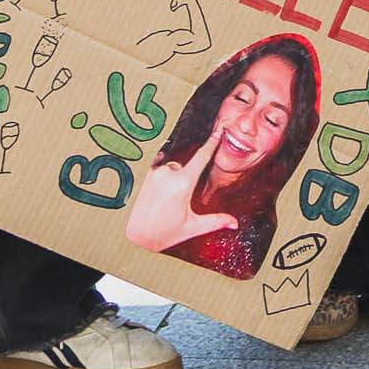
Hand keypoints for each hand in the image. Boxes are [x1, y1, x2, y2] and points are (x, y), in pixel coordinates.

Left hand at [123, 138, 240, 252]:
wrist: (134, 238)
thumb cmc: (162, 233)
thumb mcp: (193, 227)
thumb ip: (216, 221)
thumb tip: (234, 223)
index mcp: (183, 183)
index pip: (202, 156)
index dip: (212, 142)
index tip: (219, 130)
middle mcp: (168, 173)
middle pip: (186, 167)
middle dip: (186, 179)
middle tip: (178, 202)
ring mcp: (154, 173)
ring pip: (172, 168)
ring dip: (173, 179)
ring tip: (165, 201)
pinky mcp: (144, 175)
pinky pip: (158, 167)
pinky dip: (162, 174)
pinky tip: (158, 191)